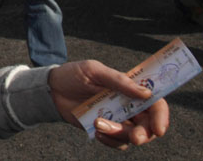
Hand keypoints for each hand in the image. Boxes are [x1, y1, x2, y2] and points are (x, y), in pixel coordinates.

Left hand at [49, 60, 168, 149]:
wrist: (53, 89)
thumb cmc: (74, 74)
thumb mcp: (94, 70)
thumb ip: (118, 80)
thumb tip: (146, 93)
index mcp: (130, 89)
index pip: (155, 103)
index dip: (161, 116)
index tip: (158, 128)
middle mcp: (129, 105)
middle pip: (149, 125)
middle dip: (144, 134)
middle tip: (134, 137)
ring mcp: (119, 119)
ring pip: (133, 136)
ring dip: (119, 134)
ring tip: (98, 123)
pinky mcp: (107, 130)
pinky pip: (118, 143)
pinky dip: (110, 141)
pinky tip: (96, 131)